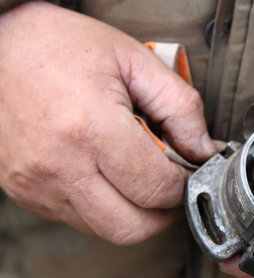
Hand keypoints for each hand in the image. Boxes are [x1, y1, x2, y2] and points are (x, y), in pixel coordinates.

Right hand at [0, 1, 215, 243]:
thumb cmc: (66, 46)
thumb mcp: (135, 60)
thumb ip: (181, 107)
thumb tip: (205, 150)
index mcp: (90, 128)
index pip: (156, 188)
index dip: (183, 183)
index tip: (187, 166)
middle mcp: (59, 165)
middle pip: (132, 228)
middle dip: (163, 212)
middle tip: (170, 183)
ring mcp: (37, 184)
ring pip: (106, 231)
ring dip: (134, 213)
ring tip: (138, 175)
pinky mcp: (24, 192)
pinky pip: (78, 219)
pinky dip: (104, 207)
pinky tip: (107, 174)